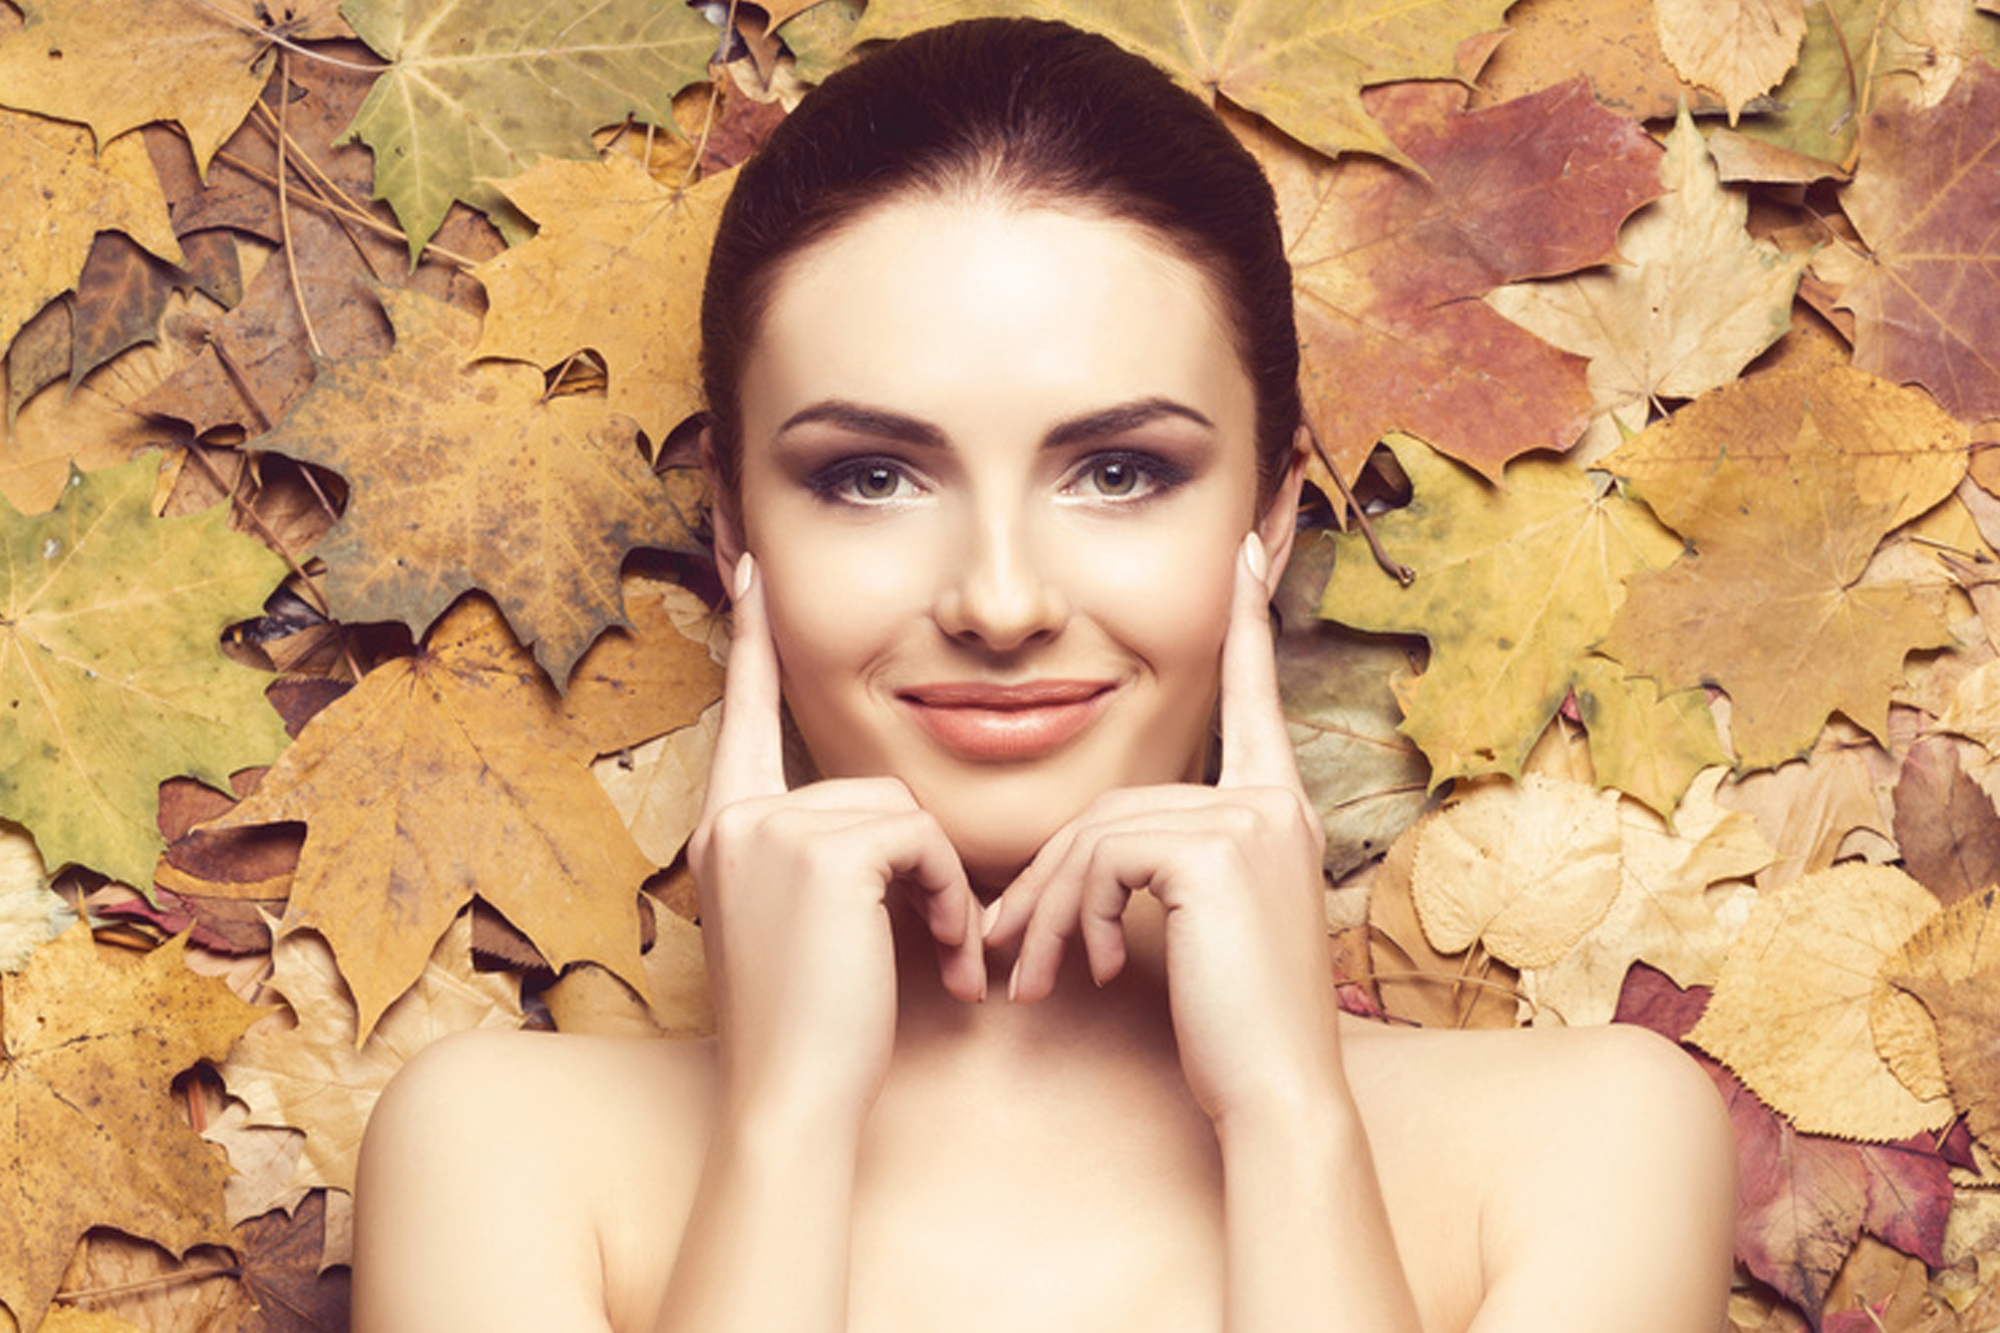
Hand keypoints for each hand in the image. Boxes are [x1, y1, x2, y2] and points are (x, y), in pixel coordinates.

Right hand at [688, 555, 985, 1132]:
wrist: (793, 1099)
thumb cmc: (815, 1029)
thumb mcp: (804, 925)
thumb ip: (825, 857)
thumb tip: (889, 824)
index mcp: (726, 828)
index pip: (746, 715)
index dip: (755, 644)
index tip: (752, 573)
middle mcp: (737, 817)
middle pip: (867, 785)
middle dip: (918, 864)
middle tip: (940, 941)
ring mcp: (773, 829)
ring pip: (901, 812)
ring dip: (940, 888)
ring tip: (941, 958)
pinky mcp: (822, 851)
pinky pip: (921, 840)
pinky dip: (950, 898)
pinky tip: (944, 959)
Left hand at [982, 534, 1343, 1132]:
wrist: (1275, 1095)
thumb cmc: (1228, 1026)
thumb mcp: (1192, 930)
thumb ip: (1157, 870)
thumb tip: (1088, 861)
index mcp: (1273, 809)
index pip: (1252, 700)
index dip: (1246, 627)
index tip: (1245, 550)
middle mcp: (1271, 800)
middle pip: (1119, 802)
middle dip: (1053, 878)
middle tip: (1006, 947)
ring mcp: (1249, 819)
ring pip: (1101, 832)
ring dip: (1051, 911)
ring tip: (1032, 977)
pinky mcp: (1215, 847)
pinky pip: (1104, 856)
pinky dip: (1073, 916)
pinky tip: (1088, 974)